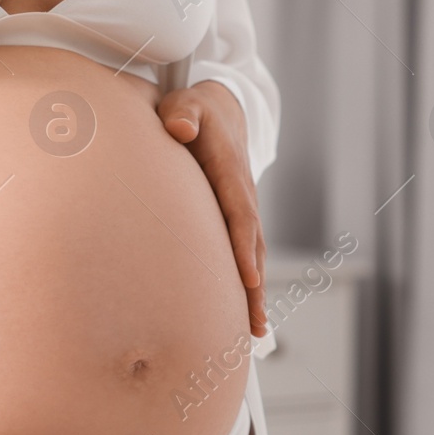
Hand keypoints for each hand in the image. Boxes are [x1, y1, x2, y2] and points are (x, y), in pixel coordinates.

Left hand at [159, 82, 267, 336]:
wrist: (222, 110)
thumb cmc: (195, 110)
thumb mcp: (186, 103)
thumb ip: (183, 113)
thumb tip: (179, 127)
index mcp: (231, 172)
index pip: (240, 215)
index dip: (244, 246)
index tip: (249, 278)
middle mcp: (244, 196)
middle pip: (253, 247)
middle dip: (254, 286)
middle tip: (254, 323)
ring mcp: (244, 210)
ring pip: (254, 256)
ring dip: (254, 293)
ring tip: (255, 331)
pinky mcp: (238, 221)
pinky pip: (246, 255)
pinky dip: (248, 284)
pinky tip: (243, 315)